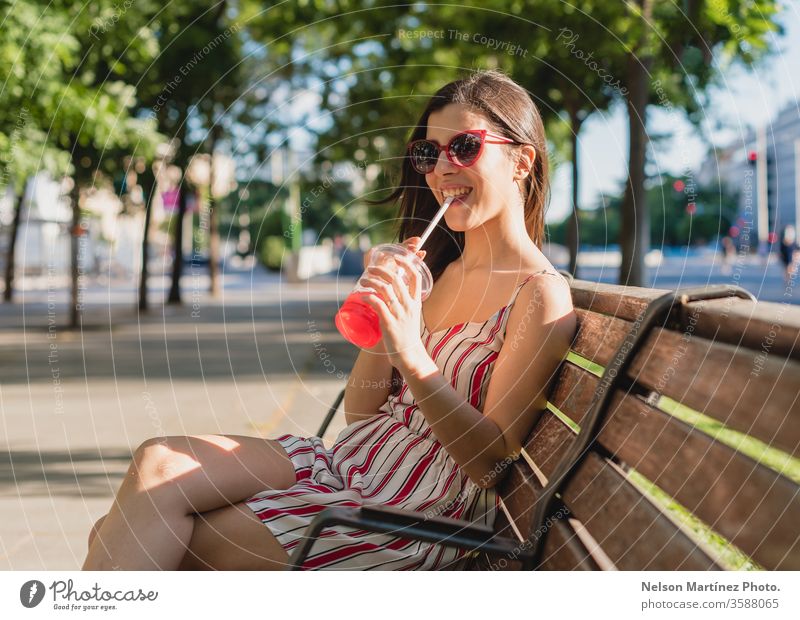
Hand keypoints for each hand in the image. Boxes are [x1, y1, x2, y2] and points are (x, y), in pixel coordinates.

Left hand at [358, 243, 427, 369]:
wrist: (409, 354)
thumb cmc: (407, 335)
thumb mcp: (412, 315)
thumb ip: (405, 303)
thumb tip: (391, 291)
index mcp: (416, 302)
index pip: (415, 277)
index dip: (406, 264)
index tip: (397, 257)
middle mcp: (409, 306)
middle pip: (396, 280)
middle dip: (382, 270)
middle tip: (371, 268)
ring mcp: (399, 314)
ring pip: (385, 290)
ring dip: (372, 282)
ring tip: (363, 280)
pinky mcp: (389, 323)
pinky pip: (378, 305)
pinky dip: (369, 297)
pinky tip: (362, 295)